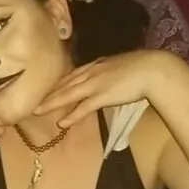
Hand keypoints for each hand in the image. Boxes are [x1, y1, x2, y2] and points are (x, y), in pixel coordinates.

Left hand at [34, 51, 156, 127]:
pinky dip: (72, 115)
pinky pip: (83, 107)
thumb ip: (111, 72)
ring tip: (38, 111)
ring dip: (52, 103)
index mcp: (97, 64)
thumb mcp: (121, 66)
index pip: (73, 74)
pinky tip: (61, 123)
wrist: (154, 69)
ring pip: (68, 94)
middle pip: (65, 83)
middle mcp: (92, 72)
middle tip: (34, 101)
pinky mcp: (102, 96)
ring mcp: (96, 84)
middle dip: (49, 93)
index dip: (59, 82)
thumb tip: (108, 79)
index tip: (47, 88)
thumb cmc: (143, 67)